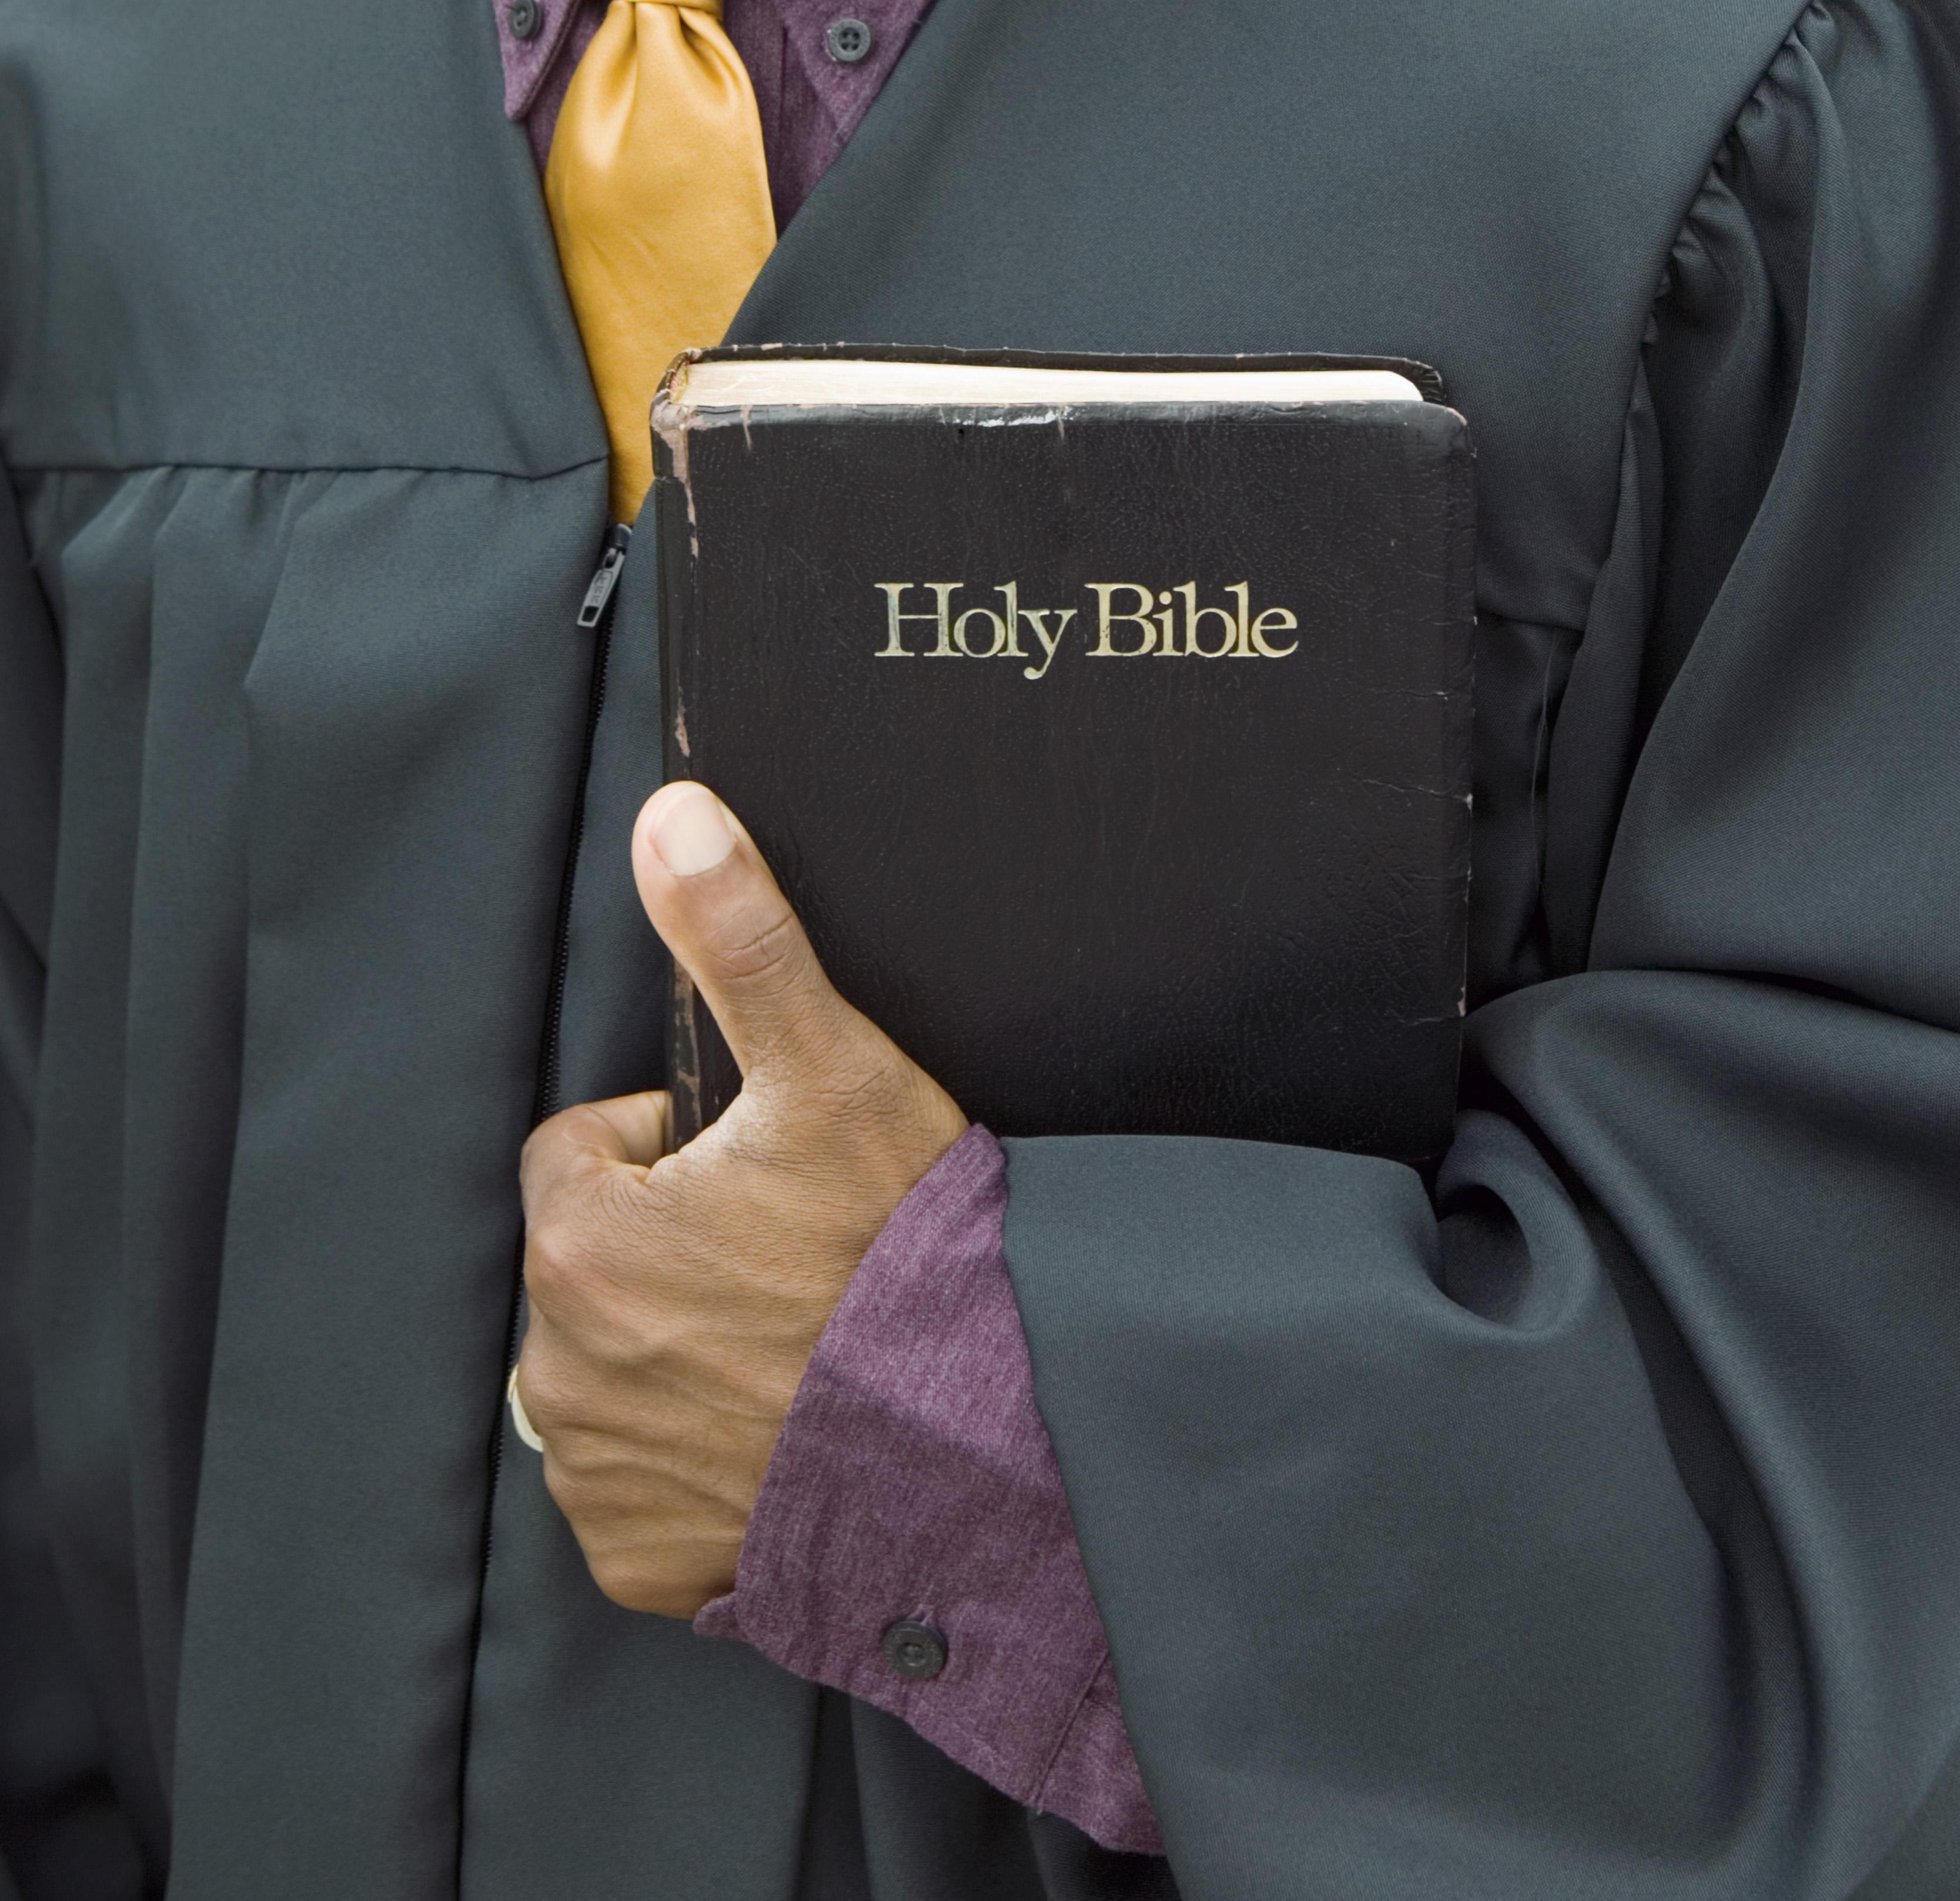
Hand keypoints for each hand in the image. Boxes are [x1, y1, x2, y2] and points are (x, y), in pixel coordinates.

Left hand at [516, 783, 966, 1614]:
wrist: (983, 1448)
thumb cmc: (904, 1254)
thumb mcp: (833, 1067)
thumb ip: (740, 937)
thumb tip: (672, 815)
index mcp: (585, 1243)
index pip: (588, 1154)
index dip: (673, 1147)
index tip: (758, 1169)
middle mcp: (561, 1370)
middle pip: (594, 1261)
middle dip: (668, 1247)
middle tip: (787, 1253)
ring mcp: (596, 1475)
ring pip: (610, 1368)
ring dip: (674, 1349)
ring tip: (791, 1340)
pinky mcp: (637, 1558)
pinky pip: (635, 1484)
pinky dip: (690, 1459)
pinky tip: (777, 1426)